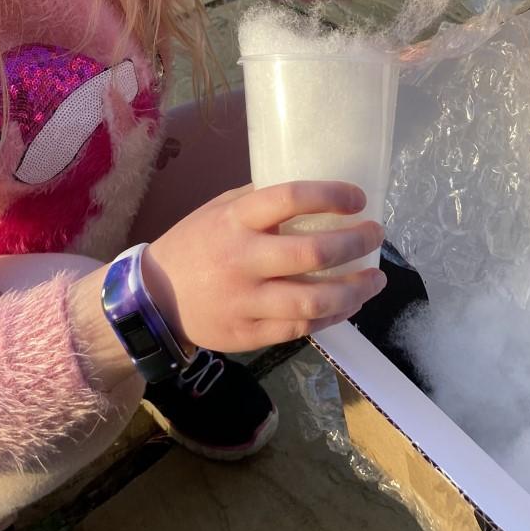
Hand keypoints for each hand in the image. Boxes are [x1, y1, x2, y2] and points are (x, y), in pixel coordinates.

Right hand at [143, 181, 386, 352]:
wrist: (154, 299)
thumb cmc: (194, 245)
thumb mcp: (218, 210)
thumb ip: (259, 202)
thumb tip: (313, 195)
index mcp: (235, 220)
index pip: (290, 198)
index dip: (331, 195)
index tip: (358, 198)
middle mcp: (242, 260)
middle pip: (313, 253)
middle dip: (355, 244)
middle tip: (375, 235)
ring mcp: (246, 301)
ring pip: (314, 301)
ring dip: (354, 290)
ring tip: (375, 280)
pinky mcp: (250, 334)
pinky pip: (302, 328)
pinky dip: (332, 316)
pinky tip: (347, 304)